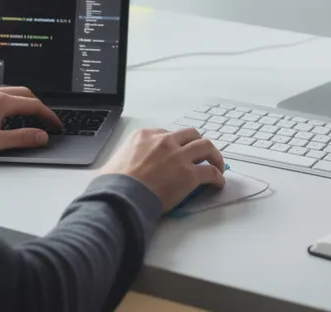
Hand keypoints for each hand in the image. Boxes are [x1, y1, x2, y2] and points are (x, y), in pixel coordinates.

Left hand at [0, 86, 62, 154]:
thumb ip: (20, 138)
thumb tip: (40, 136)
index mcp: (1, 102)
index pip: (33, 105)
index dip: (48, 115)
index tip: (55, 124)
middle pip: (25, 94)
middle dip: (39, 106)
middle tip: (46, 119)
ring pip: (12, 92)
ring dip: (25, 102)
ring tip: (30, 115)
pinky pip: (0, 94)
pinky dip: (11, 101)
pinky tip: (6, 113)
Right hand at [100, 127, 225, 211]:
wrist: (121, 197)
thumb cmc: (113, 184)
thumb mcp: (114, 161)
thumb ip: (124, 159)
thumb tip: (120, 168)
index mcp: (144, 136)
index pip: (167, 134)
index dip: (175, 144)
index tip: (178, 152)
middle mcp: (164, 141)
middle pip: (190, 134)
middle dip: (197, 143)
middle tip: (201, 154)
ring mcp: (178, 156)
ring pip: (206, 146)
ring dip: (213, 155)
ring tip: (216, 165)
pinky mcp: (189, 175)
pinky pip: (210, 172)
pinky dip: (217, 176)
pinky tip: (217, 183)